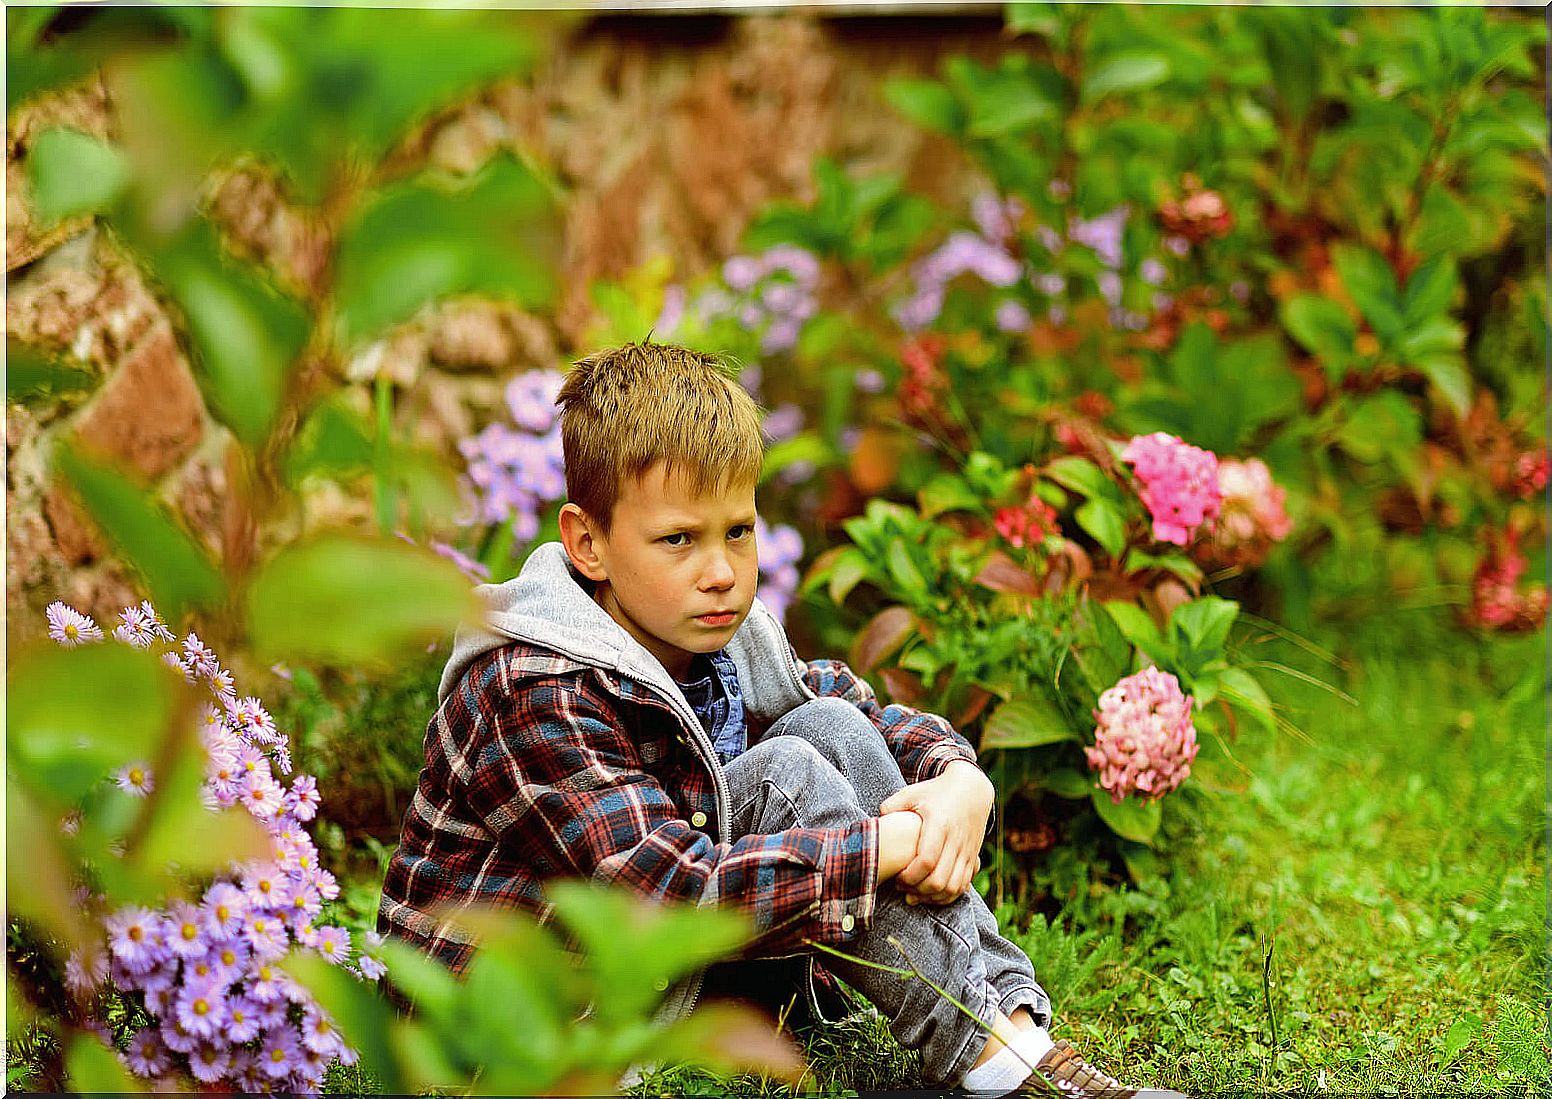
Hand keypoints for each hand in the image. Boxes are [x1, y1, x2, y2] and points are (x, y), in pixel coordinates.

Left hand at [879, 760, 992, 904]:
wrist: (972, 789)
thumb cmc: (936, 792)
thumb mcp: (913, 792)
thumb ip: (892, 806)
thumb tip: (876, 822)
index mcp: (939, 824)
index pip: (926, 861)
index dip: (910, 876)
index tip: (897, 877)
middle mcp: (956, 840)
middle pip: (939, 880)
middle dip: (918, 890)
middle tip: (903, 887)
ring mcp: (967, 851)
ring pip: (953, 887)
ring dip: (933, 897)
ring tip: (915, 894)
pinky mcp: (973, 857)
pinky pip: (963, 886)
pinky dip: (947, 895)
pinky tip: (931, 893)